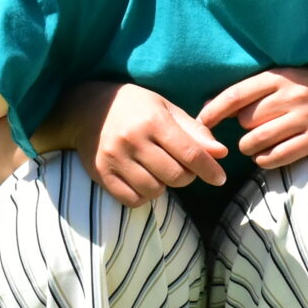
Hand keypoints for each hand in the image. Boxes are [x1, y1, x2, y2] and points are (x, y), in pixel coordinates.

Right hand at [69, 81, 228, 204]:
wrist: (87, 108)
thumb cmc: (135, 107)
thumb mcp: (166, 109)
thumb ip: (195, 132)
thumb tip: (221, 153)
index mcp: (153, 120)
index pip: (190, 153)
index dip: (210, 169)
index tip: (219, 178)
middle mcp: (133, 140)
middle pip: (175, 176)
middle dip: (187, 176)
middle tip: (182, 167)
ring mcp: (115, 158)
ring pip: (155, 191)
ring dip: (163, 185)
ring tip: (158, 170)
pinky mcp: (101, 174)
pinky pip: (132, 200)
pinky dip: (143, 195)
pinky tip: (143, 180)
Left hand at [197, 67, 307, 168]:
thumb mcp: (285, 80)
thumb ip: (252, 91)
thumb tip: (208, 107)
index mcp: (280, 76)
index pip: (236, 95)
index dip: (213, 111)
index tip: (200, 123)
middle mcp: (292, 95)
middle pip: (245, 122)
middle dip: (244, 130)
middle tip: (254, 130)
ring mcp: (305, 118)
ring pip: (255, 142)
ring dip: (250, 148)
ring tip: (256, 146)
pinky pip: (275, 157)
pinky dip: (265, 160)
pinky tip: (268, 156)